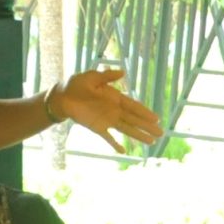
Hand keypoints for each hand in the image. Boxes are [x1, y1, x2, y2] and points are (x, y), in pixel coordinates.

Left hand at [48, 69, 163, 152]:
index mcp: (115, 98)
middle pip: (134, 120)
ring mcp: (107, 120)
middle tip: (160, 133)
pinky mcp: (97, 128)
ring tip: (151, 143)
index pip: (133, 106)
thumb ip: (107, 76)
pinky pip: (108, 137)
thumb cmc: (77, 84)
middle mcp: (114, 110)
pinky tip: (123, 151)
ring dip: (138, 136)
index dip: (145, 113)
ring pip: (126, 129)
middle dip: (147, 127)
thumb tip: (123, 72)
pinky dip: (115, 144)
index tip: (156, 118)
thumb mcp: (92, 77)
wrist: (62, 96)